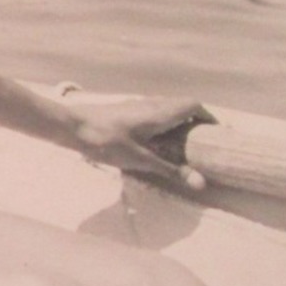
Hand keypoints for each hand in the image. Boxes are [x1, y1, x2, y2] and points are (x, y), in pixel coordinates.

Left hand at [68, 96, 214, 190]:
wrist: (70, 126)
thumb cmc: (106, 141)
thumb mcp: (141, 160)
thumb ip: (171, 170)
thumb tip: (201, 183)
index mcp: (160, 112)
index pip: (193, 105)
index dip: (208, 117)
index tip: (215, 133)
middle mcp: (151, 103)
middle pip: (182, 105)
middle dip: (195, 121)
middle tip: (200, 142)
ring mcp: (136, 104)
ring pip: (166, 108)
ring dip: (177, 122)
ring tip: (181, 144)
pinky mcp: (124, 109)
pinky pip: (152, 111)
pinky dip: (162, 123)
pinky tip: (154, 141)